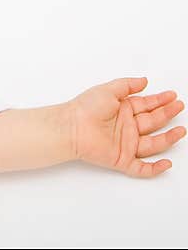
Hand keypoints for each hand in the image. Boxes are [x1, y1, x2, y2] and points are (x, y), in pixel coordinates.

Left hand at [67, 77, 185, 177]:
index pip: (146, 105)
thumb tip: (144, 81)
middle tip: (180, 106)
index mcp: (122, 110)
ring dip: (168, 138)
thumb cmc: (85, 108)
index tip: (172, 96)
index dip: (160, 100)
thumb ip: (127, 85)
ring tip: (181, 130)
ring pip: (153, 144)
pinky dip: (155, 168)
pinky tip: (166, 163)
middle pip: (152, 121)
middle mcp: (125, 127)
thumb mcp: (108, 90)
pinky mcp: (122, 159)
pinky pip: (142, 168)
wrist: (72, 127)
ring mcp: (125, 144)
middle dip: (167, 114)